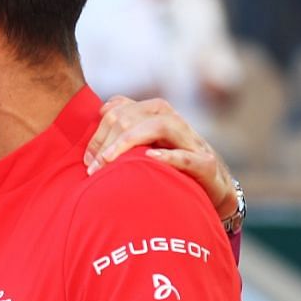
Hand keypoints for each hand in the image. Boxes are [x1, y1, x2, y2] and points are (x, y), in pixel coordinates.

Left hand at [84, 95, 235, 222]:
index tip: (86, 160)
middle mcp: (174, 124)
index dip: (100, 133)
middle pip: (137, 115)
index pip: (122, 110)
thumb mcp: (147, 148)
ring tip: (109, 160)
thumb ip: (127, 128)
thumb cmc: (172, 170)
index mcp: (157, 117)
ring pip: (161, 125)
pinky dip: (169, 156)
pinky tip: (150, 158)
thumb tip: (103, 108)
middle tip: (92, 168)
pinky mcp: (206, 165)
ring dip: (130, 140)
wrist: (214, 192)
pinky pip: (187, 156)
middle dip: (109, 140)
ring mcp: (192, 142)